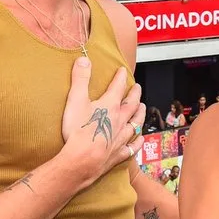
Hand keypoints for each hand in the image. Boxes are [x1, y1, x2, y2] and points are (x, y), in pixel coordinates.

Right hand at [59, 60, 144, 187]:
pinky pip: (132, 146)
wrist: (83, 160)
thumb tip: (84, 59)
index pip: (117, 87)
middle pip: (132, 104)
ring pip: (136, 123)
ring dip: (140, 114)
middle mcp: (120, 120)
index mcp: (110, 106)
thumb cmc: (78, 130)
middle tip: (137, 87)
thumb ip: (80, 79)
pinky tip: (141, 139)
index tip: (123, 71)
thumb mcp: (75, 100)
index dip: (120, 78)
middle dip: (135, 94)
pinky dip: (138, 142)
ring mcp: (121, 137)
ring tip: (143, 107)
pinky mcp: (119, 153)